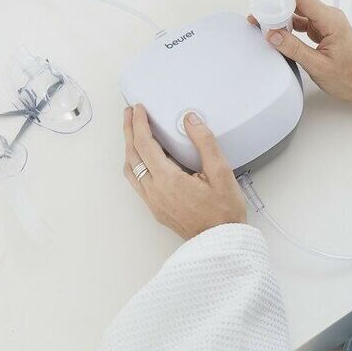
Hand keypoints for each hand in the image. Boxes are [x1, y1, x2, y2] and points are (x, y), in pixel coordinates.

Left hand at [122, 104, 245, 239]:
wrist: (221, 241)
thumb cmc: (223, 212)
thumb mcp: (221, 172)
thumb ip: (204, 142)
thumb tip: (190, 120)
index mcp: (168, 180)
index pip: (145, 144)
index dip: (140, 123)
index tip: (139, 109)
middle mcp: (155, 191)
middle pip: (132, 154)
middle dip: (129, 131)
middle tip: (129, 114)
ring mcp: (153, 202)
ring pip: (131, 170)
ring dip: (129, 148)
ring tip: (132, 133)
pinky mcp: (156, 209)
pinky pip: (136, 182)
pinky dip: (134, 164)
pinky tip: (141, 160)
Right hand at [249, 0, 351, 105]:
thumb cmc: (348, 77)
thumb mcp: (317, 65)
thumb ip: (293, 49)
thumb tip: (272, 35)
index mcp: (331, 20)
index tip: (263, 3)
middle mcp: (329, 17)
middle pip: (298, 3)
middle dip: (277, 8)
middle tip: (258, 17)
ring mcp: (327, 23)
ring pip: (299, 12)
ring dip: (282, 18)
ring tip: (264, 25)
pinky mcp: (324, 30)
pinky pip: (303, 22)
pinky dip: (289, 26)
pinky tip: (278, 33)